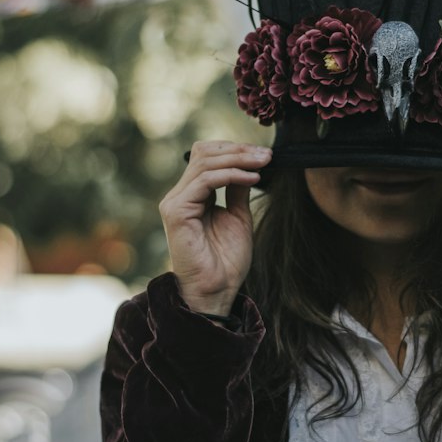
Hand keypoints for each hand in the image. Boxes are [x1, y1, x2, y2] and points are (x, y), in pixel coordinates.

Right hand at [159, 140, 270, 315]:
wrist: (217, 290)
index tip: (264, 155)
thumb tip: (249, 164)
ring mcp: (175, 202)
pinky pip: (204, 180)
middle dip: (239, 150)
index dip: (235, 150)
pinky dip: (231, 175)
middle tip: (266, 155)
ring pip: (205, 162)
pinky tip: (252, 179)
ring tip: (263, 164)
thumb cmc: (227, 261)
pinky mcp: (176, 211)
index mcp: (193, 196)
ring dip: (239, 159)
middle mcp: (180, 195)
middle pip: (205, 153)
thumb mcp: (239, 216)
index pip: (208, 157)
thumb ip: (238, 189)